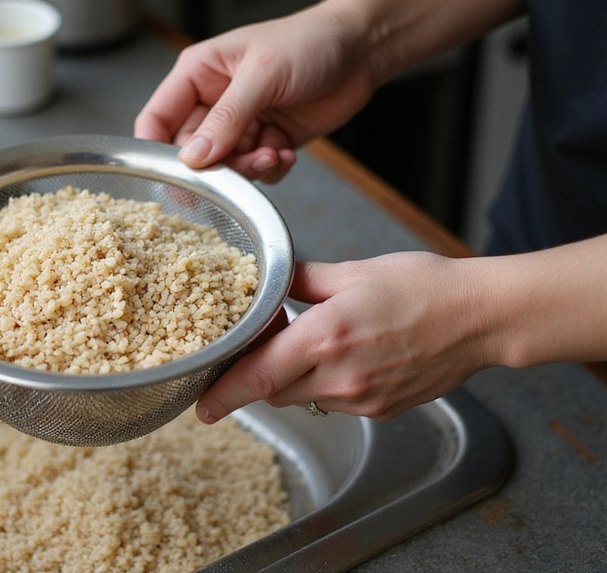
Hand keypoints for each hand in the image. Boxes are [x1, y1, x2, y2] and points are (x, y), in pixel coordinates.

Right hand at [134, 2, 375, 182]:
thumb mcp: (262, 75)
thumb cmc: (309, 42)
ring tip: (272, 154)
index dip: (156, 152)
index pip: (156, 120)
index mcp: (197, 74)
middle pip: (191, 152)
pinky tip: (286, 153)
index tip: (170, 177)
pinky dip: (269, 169)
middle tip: (238, 168)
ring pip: (224, 166)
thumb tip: (193, 158)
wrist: (362, 50)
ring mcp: (241, 124)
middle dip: (215, 166)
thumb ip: (226, 118)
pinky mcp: (267, 140)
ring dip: (248, 169)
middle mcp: (213, 102)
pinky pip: (254, 170)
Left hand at [197, 253, 495, 421]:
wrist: (481, 319)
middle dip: (259, 374)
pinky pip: (333, 403)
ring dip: (293, 378)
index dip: (224, 394)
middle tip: (260, 347)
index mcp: (326, 336)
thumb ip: (301, 279)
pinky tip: (344, 356)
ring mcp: (361, 398)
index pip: (259, 377)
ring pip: (303, 398)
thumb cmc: (424, 287)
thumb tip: (268, 277)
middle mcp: (340, 376)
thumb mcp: (354, 271)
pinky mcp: (379, 411)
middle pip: (274, 391)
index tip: (201, 407)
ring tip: (312, 343)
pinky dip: (324, 385)